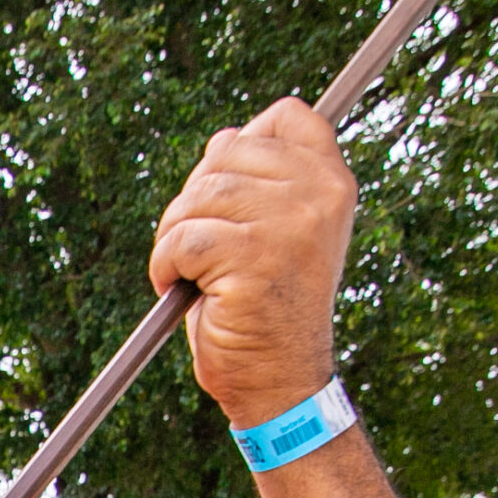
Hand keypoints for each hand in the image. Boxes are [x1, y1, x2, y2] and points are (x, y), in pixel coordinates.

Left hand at [149, 97, 355, 428]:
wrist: (279, 382)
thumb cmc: (265, 309)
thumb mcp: (278, 232)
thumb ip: (263, 183)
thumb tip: (221, 141)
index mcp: (333, 182)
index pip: (287, 115)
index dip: (242, 143)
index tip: (227, 194)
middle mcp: (319, 195)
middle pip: (226, 149)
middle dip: (195, 196)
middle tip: (198, 246)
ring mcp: (289, 224)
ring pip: (198, 195)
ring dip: (174, 234)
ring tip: (187, 271)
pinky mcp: (252, 256)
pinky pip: (182, 238)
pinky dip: (164, 264)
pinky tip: (178, 288)